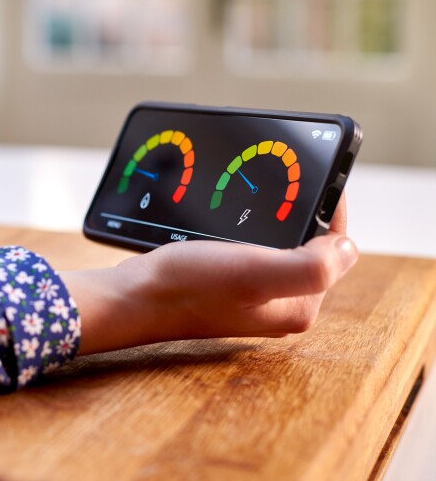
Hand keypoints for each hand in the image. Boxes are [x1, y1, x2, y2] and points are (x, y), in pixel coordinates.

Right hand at [65, 196, 357, 354]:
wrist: (133, 297)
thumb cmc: (187, 287)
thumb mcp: (255, 272)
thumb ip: (311, 266)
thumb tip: (347, 246)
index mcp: (297, 306)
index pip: (335, 247)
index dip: (329, 206)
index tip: (314, 174)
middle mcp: (279, 303)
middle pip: (309, 244)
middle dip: (300, 210)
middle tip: (285, 179)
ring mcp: (252, 295)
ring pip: (280, 243)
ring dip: (274, 217)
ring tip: (260, 192)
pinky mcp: (228, 284)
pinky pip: (253, 247)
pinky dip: (249, 227)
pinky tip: (234, 216)